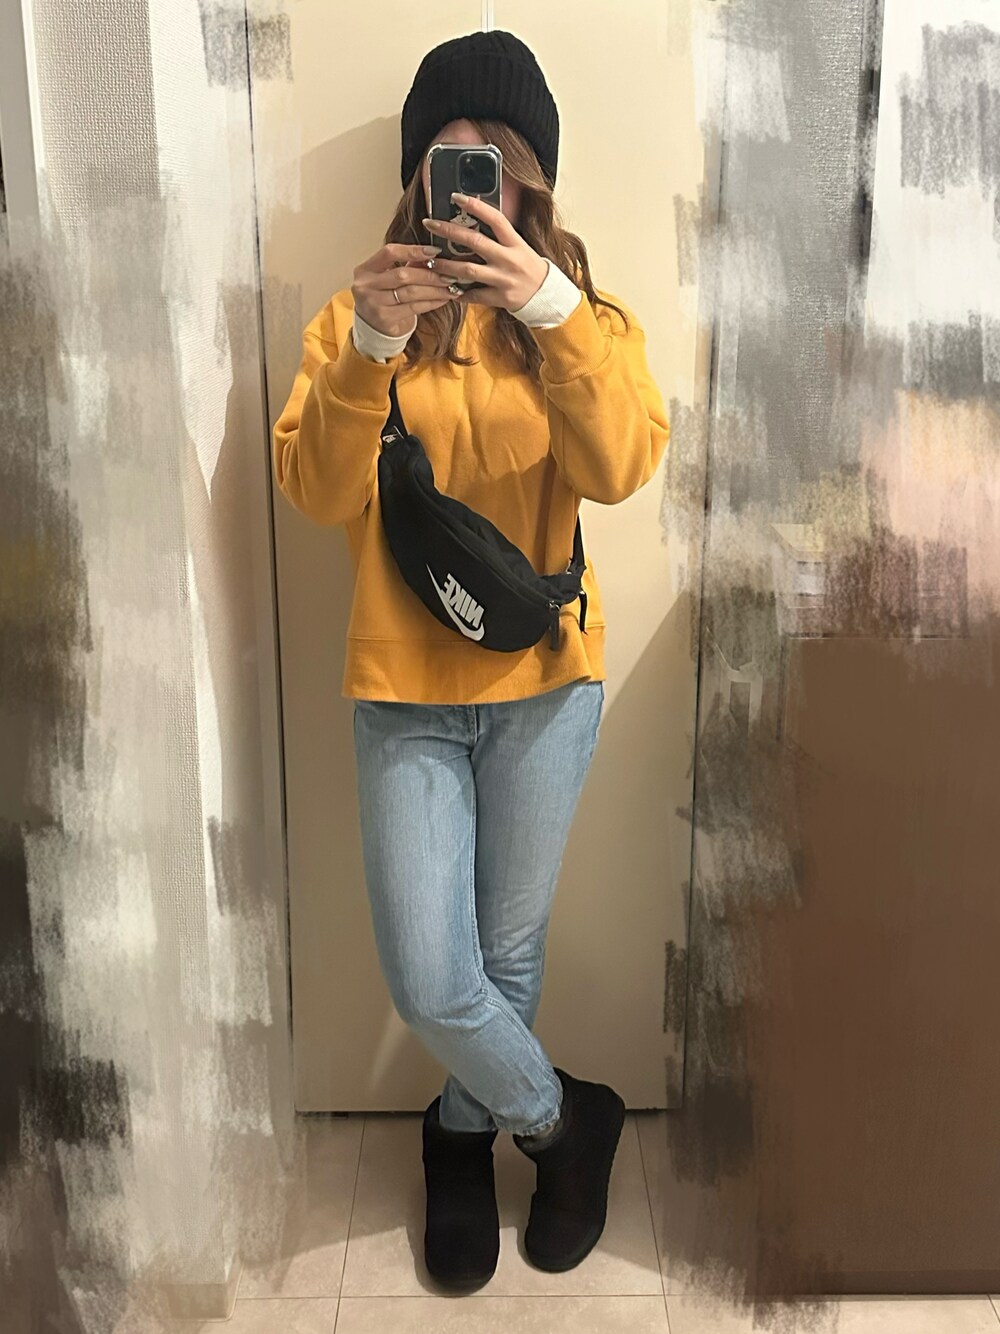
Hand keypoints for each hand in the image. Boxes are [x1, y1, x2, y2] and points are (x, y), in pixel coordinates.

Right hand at [351, 242, 461, 336]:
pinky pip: (414, 308)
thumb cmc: (383, 298)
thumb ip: (407, 265)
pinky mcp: (385, 319)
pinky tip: (443, 299)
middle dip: (429, 274)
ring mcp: (374, 304)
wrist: (372, 328)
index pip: (389, 252)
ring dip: (435, 290)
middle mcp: (366, 286)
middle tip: (449, 274)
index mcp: (365, 269)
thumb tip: (434, 255)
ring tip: (450, 288)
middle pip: (403, 274)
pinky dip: (431, 303)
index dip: (413, 250)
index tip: (434, 251)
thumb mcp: (388, 279)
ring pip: (410, 293)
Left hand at [423, 194, 548, 311]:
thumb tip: (472, 220)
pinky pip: (474, 295)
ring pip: (469, 270)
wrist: (545, 295)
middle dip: (450, 231)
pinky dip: (459, 292)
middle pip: (476, 242)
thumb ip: (499, 236)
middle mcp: (509, 259)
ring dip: (446, 265)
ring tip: (430, 260)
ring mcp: (504, 279)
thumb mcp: (518, 246)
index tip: (455, 197)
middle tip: (430, 224)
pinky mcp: (500, 298)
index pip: (495, 219)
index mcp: (515, 242)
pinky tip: (447, 287)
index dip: (476, 206)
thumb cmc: (527, 267)